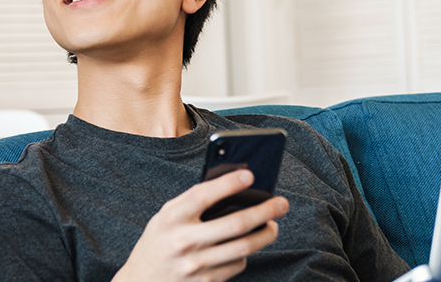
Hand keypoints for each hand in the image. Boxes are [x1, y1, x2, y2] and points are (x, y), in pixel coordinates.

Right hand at [113, 170, 289, 281]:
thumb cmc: (159, 242)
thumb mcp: (166, 217)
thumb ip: (193, 203)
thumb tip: (234, 187)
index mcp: (171, 218)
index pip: (203, 195)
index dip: (229, 183)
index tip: (251, 174)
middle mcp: (183, 242)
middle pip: (236, 224)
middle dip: (265, 211)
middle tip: (282, 203)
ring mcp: (195, 266)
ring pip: (244, 248)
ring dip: (265, 235)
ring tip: (272, 225)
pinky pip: (237, 265)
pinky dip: (245, 254)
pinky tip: (245, 247)